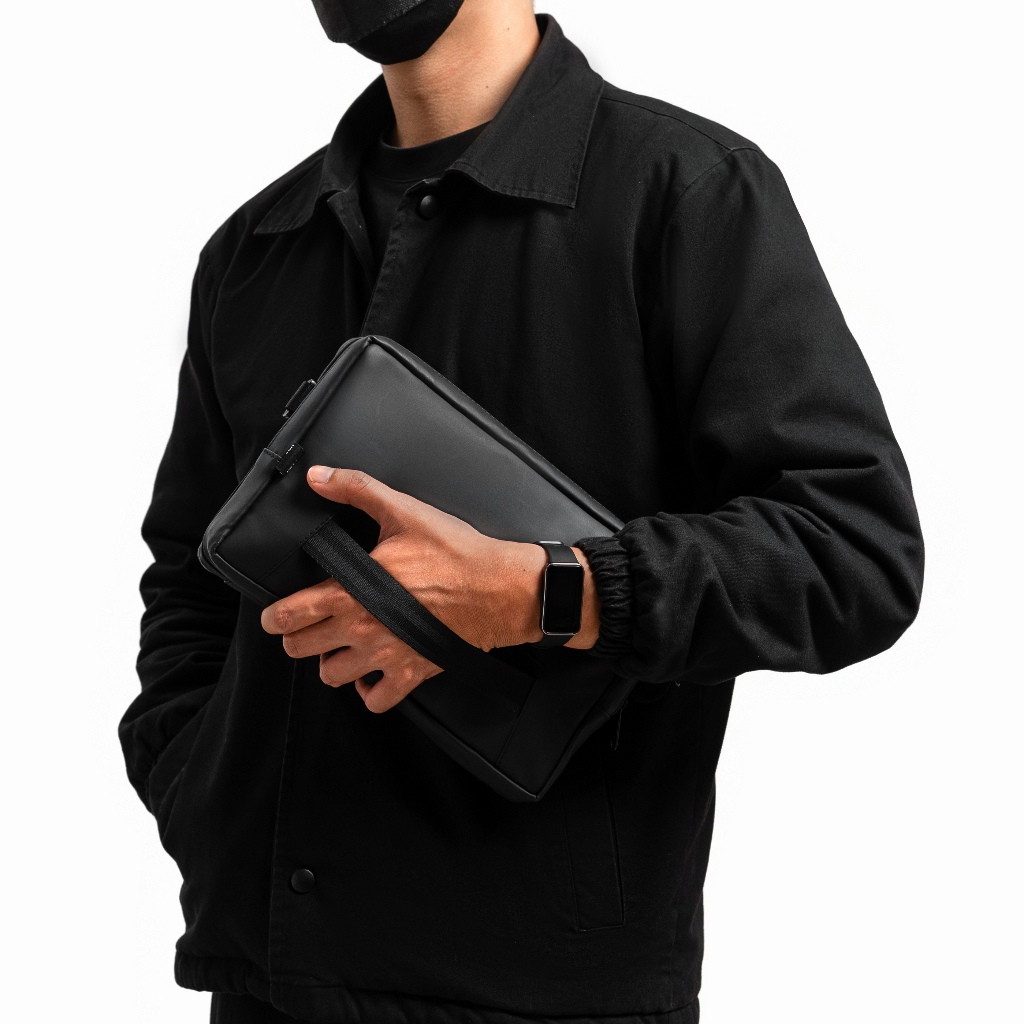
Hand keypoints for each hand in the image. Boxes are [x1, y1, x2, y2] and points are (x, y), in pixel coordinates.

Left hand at [260, 466, 589, 712]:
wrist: (501, 589)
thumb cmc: (456, 552)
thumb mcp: (404, 511)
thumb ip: (357, 490)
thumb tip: (319, 477)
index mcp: (351, 592)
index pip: (291, 614)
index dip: (274, 617)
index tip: (274, 615)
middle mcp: (362, 630)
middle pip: (302, 649)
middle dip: (298, 637)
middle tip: (307, 626)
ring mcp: (385, 655)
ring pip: (332, 676)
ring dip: (330, 662)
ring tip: (339, 646)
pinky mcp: (411, 672)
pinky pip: (375, 700)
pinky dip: (368, 690)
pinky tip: (371, 672)